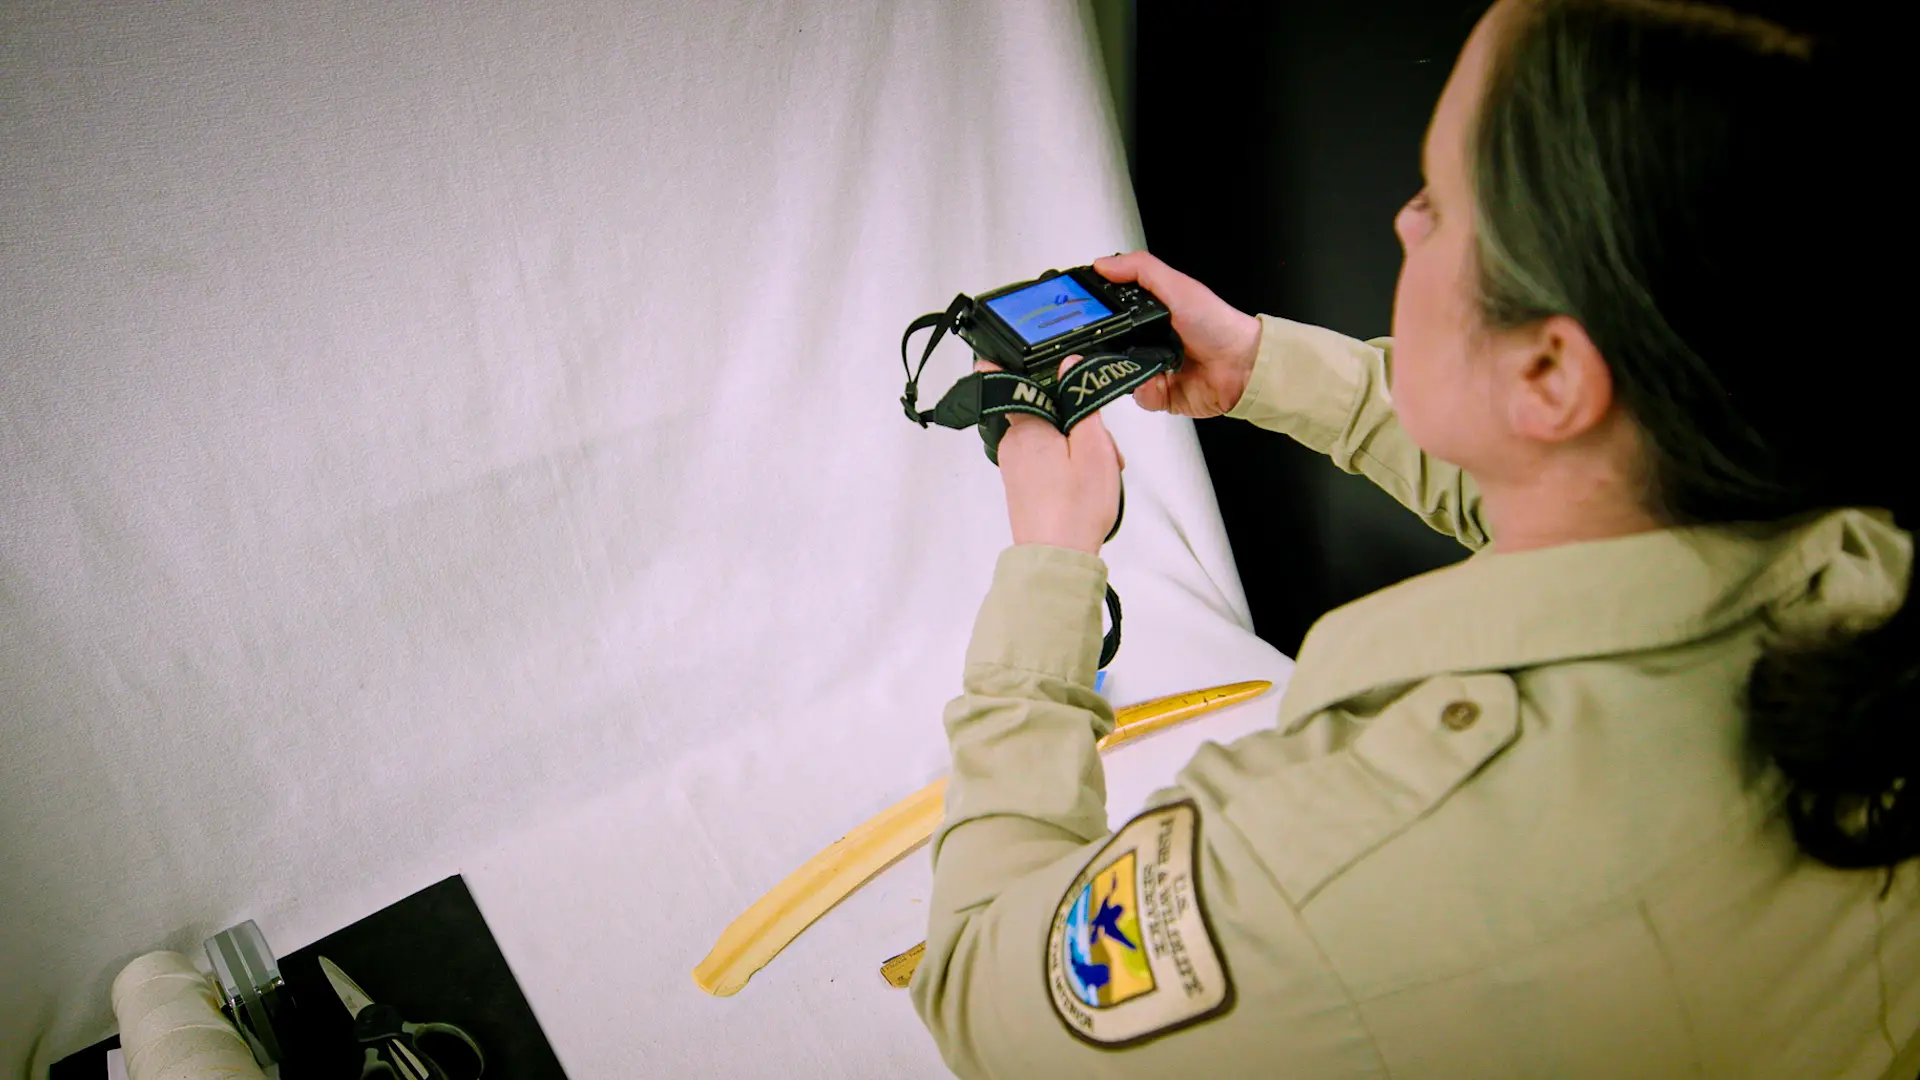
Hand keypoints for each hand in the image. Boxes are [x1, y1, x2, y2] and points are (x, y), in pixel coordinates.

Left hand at [976, 355, 1125, 555]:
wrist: (1058, 558)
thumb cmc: (1074, 509)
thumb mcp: (1093, 446)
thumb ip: (1082, 401)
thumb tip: (1071, 367)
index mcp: (1026, 428)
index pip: (1009, 382)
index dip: (1011, 365)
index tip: (998, 348)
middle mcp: (1012, 445)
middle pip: (1044, 413)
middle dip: (1075, 421)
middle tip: (1102, 446)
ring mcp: (1015, 467)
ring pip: (1048, 438)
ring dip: (1076, 446)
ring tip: (1100, 470)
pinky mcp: (1022, 486)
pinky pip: (1045, 460)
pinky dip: (1067, 464)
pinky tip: (1086, 482)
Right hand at [1092, 251, 1261, 417]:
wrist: (1243, 366)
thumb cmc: (1217, 324)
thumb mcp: (1177, 286)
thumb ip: (1139, 269)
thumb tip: (1103, 263)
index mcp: (1150, 313)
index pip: (1110, 311)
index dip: (1094, 312)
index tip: (1078, 312)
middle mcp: (1148, 340)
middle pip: (1107, 345)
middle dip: (1102, 348)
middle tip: (1103, 344)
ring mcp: (1153, 367)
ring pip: (1118, 373)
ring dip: (1126, 370)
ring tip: (1142, 362)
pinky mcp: (1160, 393)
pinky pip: (1138, 396)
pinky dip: (1146, 390)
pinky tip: (1159, 380)